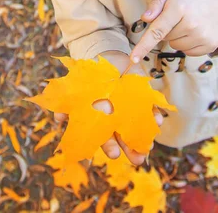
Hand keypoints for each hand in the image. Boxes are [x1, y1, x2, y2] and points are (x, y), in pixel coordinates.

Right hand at [54, 51, 162, 165]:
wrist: (106, 56)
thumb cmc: (90, 77)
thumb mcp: (77, 89)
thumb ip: (67, 104)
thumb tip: (58, 119)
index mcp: (100, 119)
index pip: (106, 138)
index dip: (110, 147)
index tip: (115, 155)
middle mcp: (116, 117)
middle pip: (123, 137)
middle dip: (130, 148)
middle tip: (138, 160)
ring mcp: (130, 107)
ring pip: (137, 124)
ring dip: (143, 134)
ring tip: (150, 145)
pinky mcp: (142, 95)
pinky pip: (150, 106)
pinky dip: (154, 114)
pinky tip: (159, 120)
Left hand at [130, 0, 217, 62]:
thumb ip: (156, 3)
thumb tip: (145, 19)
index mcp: (178, 7)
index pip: (157, 30)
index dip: (144, 45)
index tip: (133, 58)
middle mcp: (191, 24)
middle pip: (164, 38)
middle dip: (167, 28)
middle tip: (179, 15)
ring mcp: (201, 36)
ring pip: (175, 46)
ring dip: (177, 36)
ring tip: (189, 22)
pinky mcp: (209, 45)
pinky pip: (187, 52)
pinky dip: (187, 43)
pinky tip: (196, 30)